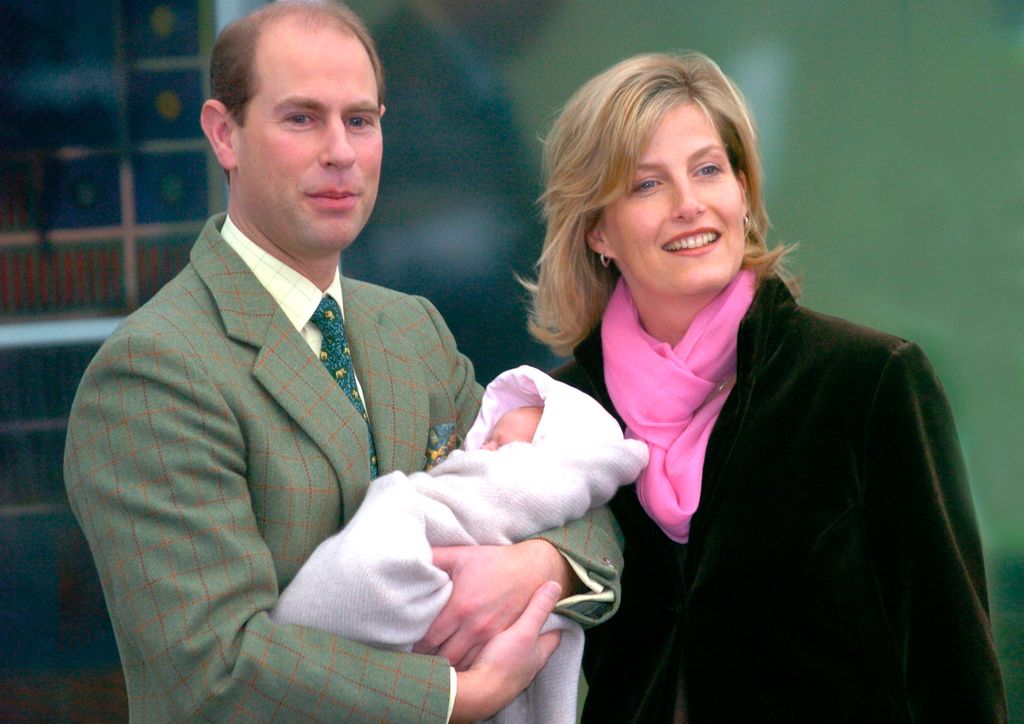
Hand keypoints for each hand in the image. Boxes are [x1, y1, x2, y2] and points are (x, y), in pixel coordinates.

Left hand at [413, 540, 573, 668]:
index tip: (407, 649)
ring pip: (463, 663)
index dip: (416, 647)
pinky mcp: (504, 639)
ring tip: (435, 670)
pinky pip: (481, 660)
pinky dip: (468, 667)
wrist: (532, 569)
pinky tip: (459, 668)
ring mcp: (490, 635)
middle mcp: (474, 626)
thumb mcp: (461, 554)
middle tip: (418, 664)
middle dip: (430, 662)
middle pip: (444, 656)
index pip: (429, 638)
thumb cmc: (494, 561)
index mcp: (459, 606)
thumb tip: (409, 558)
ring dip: (449, 668)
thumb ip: (434, 557)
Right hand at [450, 581, 561, 722]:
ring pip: (519, 653)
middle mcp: (529, 664)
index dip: (557, 620)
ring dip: (516, 641)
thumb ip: (538, 609)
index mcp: (539, 652)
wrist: (477, 693)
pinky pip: (500, 659)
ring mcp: (512, 672)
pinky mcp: (494, 675)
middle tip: (530, 612)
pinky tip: (489, 643)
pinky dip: (499, 650)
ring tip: (510, 624)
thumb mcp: (523, 631)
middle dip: (535, 630)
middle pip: (537, 644)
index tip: (554, 606)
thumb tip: (556, 585)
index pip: (555, 635)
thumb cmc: (504, 663)